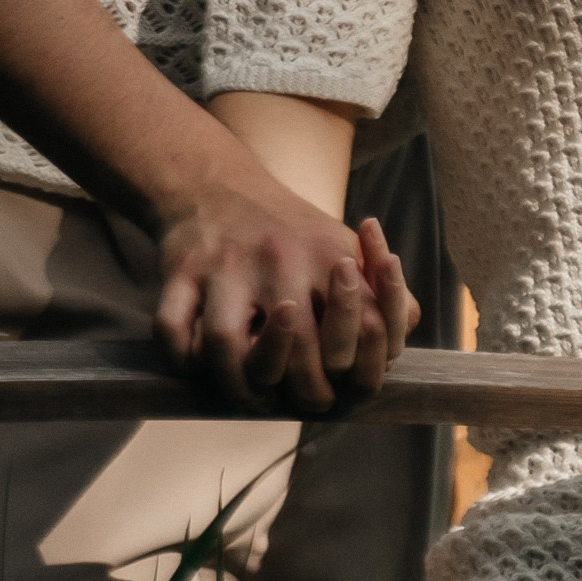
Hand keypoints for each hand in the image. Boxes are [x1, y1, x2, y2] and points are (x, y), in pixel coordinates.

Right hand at [154, 189, 414, 409]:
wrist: (216, 182)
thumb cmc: (289, 229)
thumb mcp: (345, 245)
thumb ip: (384, 290)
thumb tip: (409, 326)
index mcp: (328, 257)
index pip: (354, 336)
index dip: (350, 374)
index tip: (339, 381)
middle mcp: (279, 260)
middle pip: (295, 353)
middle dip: (301, 390)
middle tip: (299, 398)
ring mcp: (226, 266)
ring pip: (225, 346)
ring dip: (239, 385)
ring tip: (252, 393)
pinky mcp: (180, 271)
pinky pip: (171, 330)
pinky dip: (181, 359)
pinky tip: (199, 363)